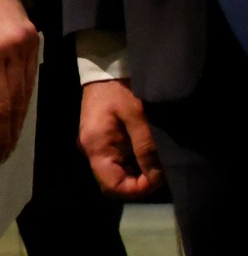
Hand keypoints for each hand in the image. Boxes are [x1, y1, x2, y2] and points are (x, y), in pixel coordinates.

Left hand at [0, 0, 40, 163]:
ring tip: (11, 140)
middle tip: (3, 154)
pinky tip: (19, 113)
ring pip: (28, 92)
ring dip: (20, 118)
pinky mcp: (34, 39)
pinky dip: (25, 97)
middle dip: (10, 132)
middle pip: (17, 103)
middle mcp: (14, 49)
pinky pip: (31, 76)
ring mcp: (28, 44)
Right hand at [80, 79, 162, 197]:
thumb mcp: (137, 116)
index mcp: (96, 147)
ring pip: (120, 171)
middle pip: (116, 181)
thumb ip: (146, 148)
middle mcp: (92, 150)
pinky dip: (137, 160)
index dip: (138, 189)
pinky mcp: (104, 138)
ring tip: (159, 158)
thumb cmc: (120, 89)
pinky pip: (121, 159)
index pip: (113, 186)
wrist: (106, 66)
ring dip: (141, 170)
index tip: (160, 179)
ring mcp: (97, 144)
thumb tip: (157, 178)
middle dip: (142, 181)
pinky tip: (150, 148)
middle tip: (164, 168)